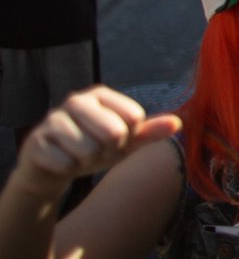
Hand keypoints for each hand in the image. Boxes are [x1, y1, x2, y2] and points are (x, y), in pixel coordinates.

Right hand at [12, 86, 180, 200]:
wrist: (51, 167)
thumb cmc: (94, 149)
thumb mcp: (126, 141)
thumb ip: (150, 131)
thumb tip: (178, 123)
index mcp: (101, 94)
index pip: (134, 118)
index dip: (127, 137)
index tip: (114, 139)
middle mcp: (76, 100)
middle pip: (113, 132)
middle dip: (108, 150)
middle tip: (95, 150)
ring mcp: (53, 119)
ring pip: (88, 150)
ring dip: (86, 161)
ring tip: (77, 155)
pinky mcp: (35, 141)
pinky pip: (65, 164)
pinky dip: (67, 170)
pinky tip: (59, 162)